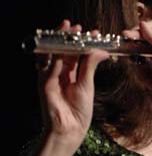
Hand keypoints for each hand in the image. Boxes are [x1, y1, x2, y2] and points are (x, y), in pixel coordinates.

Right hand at [37, 19, 108, 149]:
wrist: (70, 130)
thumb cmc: (79, 112)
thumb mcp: (87, 85)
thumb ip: (91, 66)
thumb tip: (102, 50)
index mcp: (71, 74)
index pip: (75, 53)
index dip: (82, 42)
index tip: (93, 32)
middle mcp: (59, 73)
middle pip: (62, 50)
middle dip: (68, 36)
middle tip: (77, 25)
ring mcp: (50, 77)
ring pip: (53, 54)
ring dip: (59, 41)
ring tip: (68, 29)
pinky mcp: (44, 84)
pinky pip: (48, 67)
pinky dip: (55, 57)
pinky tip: (63, 49)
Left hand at [122, 20, 151, 111]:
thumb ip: (148, 79)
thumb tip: (134, 67)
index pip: (145, 47)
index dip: (133, 43)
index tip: (122, 43)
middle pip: (149, 38)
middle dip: (135, 35)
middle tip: (125, 36)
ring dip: (142, 32)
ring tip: (131, 31)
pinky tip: (145, 29)